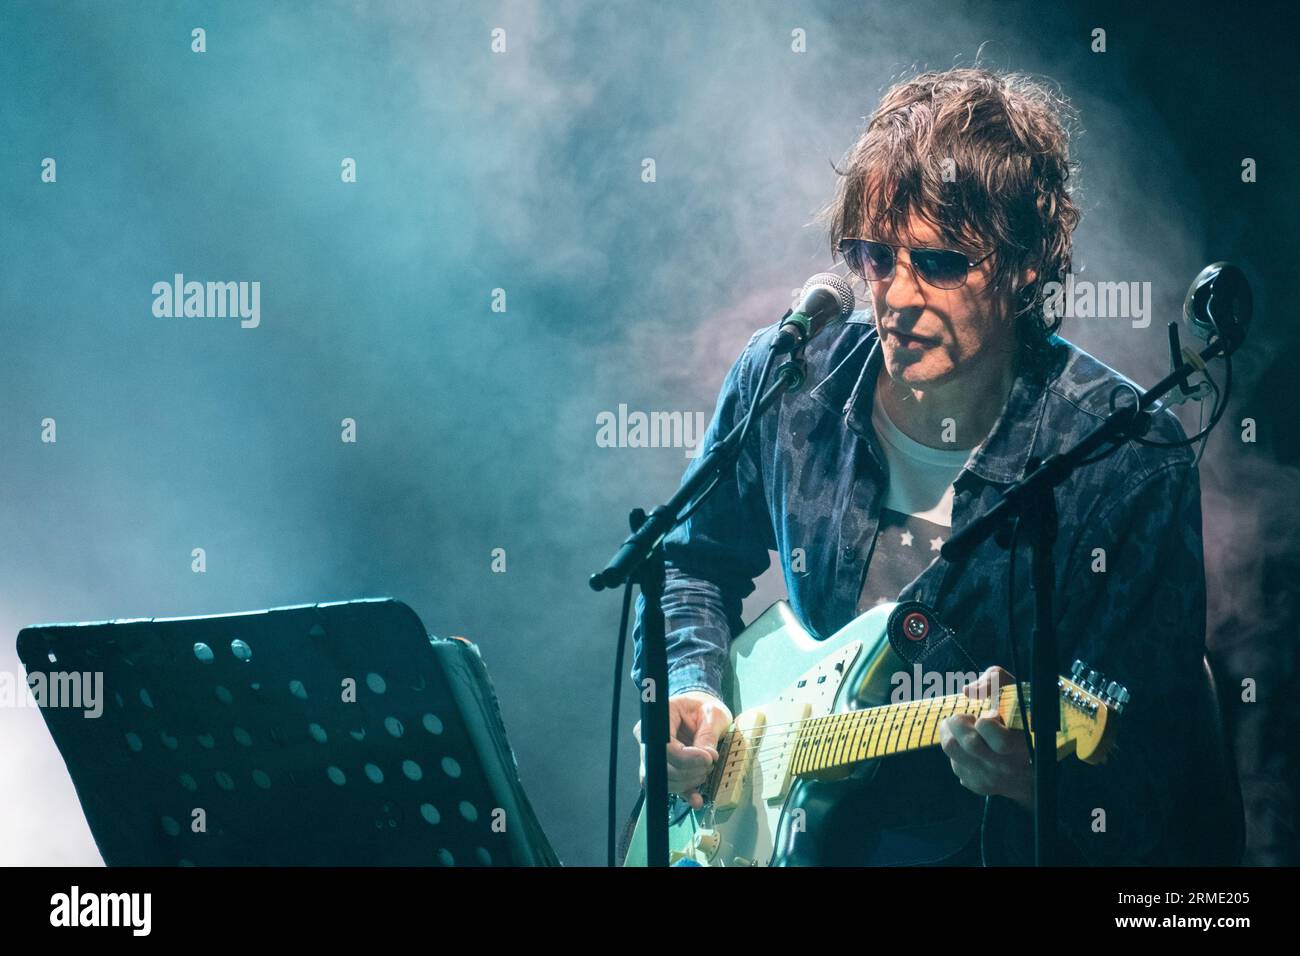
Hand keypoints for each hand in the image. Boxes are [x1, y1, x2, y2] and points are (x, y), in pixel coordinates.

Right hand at [632, 690, 732, 809]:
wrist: (701, 713)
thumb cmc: (705, 708)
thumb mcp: (713, 715)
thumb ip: (708, 735)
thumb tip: (707, 757)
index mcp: (660, 717)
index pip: (664, 746)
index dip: (686, 758)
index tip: (708, 758)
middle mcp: (650, 738)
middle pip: (662, 767)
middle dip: (690, 771)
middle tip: (710, 763)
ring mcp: (654, 756)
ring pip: (663, 780)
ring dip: (689, 782)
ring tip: (706, 770)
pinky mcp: (662, 769)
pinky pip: (668, 787)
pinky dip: (685, 794)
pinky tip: (697, 797)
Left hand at [938, 666, 1032, 809]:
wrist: (1036, 763)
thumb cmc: (1023, 719)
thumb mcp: (1018, 694)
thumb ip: (996, 680)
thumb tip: (968, 691)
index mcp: (1021, 743)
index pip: (987, 729)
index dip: (984, 720)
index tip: (989, 716)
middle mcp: (1006, 766)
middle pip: (965, 740)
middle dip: (961, 722)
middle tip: (970, 719)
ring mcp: (990, 778)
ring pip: (951, 748)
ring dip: (952, 732)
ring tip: (966, 729)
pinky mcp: (977, 785)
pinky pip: (955, 763)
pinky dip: (958, 750)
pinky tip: (973, 748)